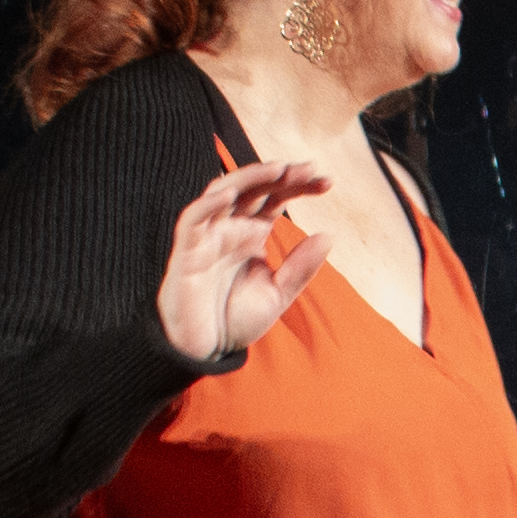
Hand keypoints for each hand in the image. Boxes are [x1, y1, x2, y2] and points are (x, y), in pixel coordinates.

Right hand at [158, 159, 338, 359]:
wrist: (204, 349)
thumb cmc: (235, 319)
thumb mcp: (278, 294)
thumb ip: (301, 268)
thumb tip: (328, 235)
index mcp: (253, 234)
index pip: (276, 197)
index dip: (299, 185)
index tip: (328, 181)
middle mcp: (231, 227)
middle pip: (254, 188)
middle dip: (281, 174)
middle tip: (309, 168)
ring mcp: (208, 235)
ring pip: (224, 191)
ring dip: (249, 177)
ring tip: (278, 168)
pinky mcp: (187, 250)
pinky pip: (193, 219)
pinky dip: (208, 204)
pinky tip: (230, 194)